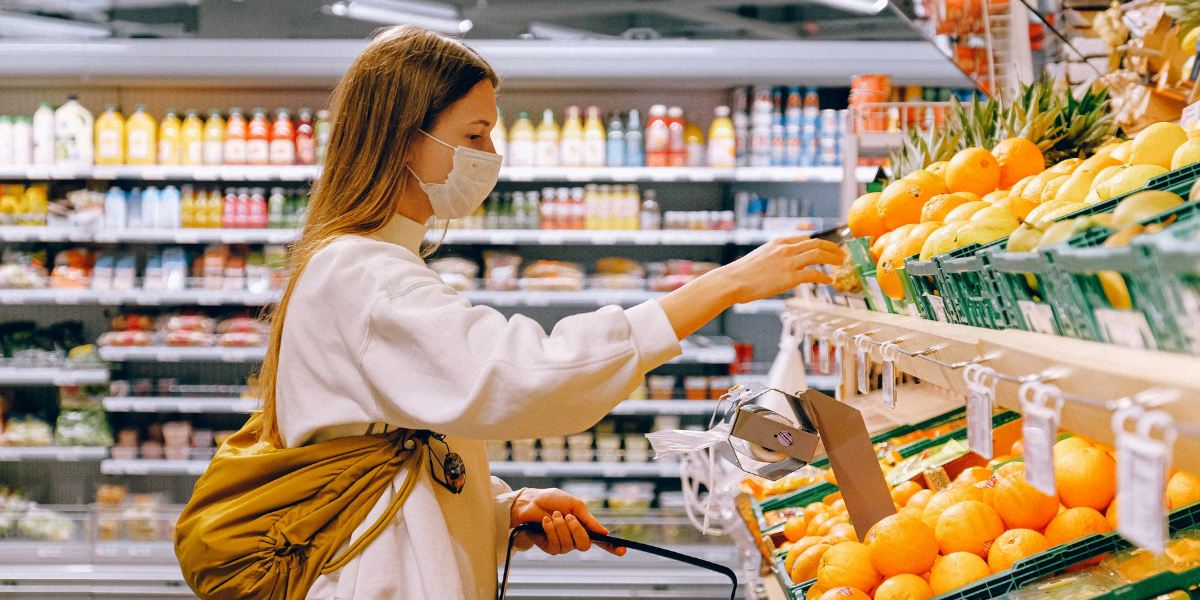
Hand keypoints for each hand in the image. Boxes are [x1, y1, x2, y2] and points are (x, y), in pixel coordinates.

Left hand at [510, 488, 625, 556]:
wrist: (530, 502)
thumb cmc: (552, 500)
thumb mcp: (574, 505)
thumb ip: (588, 519)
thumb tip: (604, 532)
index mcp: (583, 527)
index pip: (600, 540)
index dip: (612, 547)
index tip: (623, 550)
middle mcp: (575, 538)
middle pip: (585, 544)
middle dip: (577, 529)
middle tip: (567, 516)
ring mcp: (563, 544)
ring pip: (570, 544)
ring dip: (561, 527)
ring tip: (553, 515)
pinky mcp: (549, 547)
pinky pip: (556, 544)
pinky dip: (551, 530)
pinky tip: (545, 521)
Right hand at [714, 236, 844, 304]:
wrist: (733, 281)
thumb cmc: (741, 274)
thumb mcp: (758, 258)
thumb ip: (772, 258)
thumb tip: (777, 266)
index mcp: (778, 243)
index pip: (804, 239)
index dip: (818, 243)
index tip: (825, 248)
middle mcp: (786, 249)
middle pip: (816, 243)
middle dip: (832, 247)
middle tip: (841, 253)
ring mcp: (789, 262)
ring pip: (819, 255)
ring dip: (833, 258)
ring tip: (841, 262)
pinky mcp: (790, 277)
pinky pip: (814, 275)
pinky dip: (824, 277)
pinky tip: (829, 281)